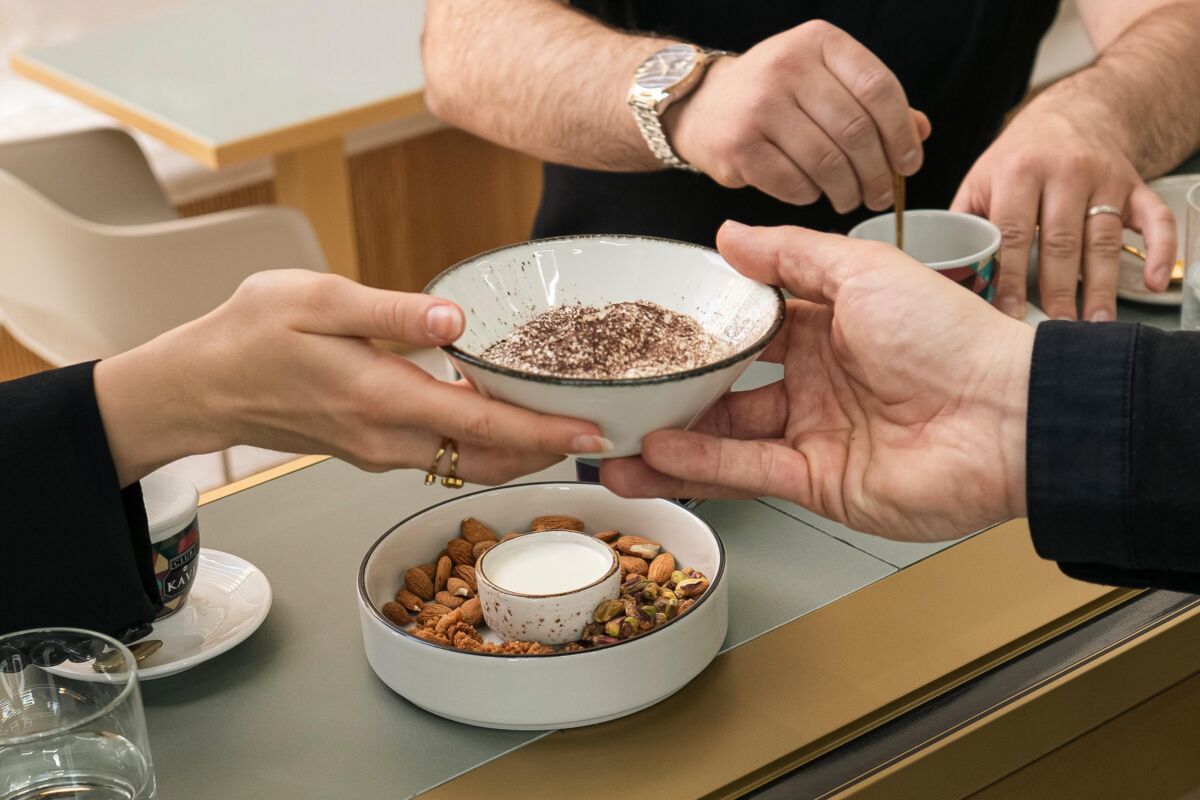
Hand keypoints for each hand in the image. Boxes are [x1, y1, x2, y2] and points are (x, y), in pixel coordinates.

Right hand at [95, 271, 607, 485]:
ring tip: (565, 429)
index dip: (544, 431)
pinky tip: (501, 422)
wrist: (198, 386)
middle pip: (487, 456)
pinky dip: (483, 446)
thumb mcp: (314, 299)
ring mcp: (378, 451)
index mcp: (379, 396)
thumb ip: (390, 311)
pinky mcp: (370, 450)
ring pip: (466, 462)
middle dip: (547, 450)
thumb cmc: (249, 334)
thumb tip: (455, 320)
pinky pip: (442, 456)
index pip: (481, 422)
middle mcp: (386, 437)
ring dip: (519, 452)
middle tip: (600, 433)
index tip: (594, 433)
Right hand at [602, 222, 1032, 541]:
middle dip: (674, 391)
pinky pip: (747, 471)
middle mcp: (817, 382)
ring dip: (669, 438)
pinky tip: (655, 455)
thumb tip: (728, 234)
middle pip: (728, 387)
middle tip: (620, 391)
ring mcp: (816, 434)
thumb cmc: (949, 336)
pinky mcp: (819, 483)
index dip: (703, 329)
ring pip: (726, 435)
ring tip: (611, 439)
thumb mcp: (863, 271)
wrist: (1007, 418)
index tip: (654, 328)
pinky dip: (699, 464)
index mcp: (830, 327)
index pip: (750, 327)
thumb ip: (791, 255)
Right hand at [665, 21, 930, 212]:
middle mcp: (788, 67)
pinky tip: (812, 193)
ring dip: (846, 191)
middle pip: (855, 131)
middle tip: (881, 195)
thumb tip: (919, 131)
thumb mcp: (823, 79)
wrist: (701, 104)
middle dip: (877, 173)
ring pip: (827, 163)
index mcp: (819, 43)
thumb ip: (870, 102)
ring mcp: (760, 106)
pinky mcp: (739, 146)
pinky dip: (810, 196)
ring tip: (850, 199)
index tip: (909, 165)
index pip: (878, 88)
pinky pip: (792, 183)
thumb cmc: (771, 95)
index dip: (901, 133)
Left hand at [952, 98, 1176, 320]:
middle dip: (1058, 291)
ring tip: (1095, 325)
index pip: (1012, 233)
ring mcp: (1104, 179)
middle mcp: (1064, 173)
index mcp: (1018, 173)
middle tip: (1054, 330)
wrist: (1070, 115)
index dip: (1011, 277)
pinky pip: (1155, 219)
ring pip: (1103, 239)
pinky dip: (1162, 251)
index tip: (1009, 314)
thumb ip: (964, 224)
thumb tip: (941, 274)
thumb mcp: (980, 180)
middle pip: (1060, 241)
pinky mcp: (1134, 186)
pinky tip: (1154, 283)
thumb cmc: (1016, 160)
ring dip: (1101, 286)